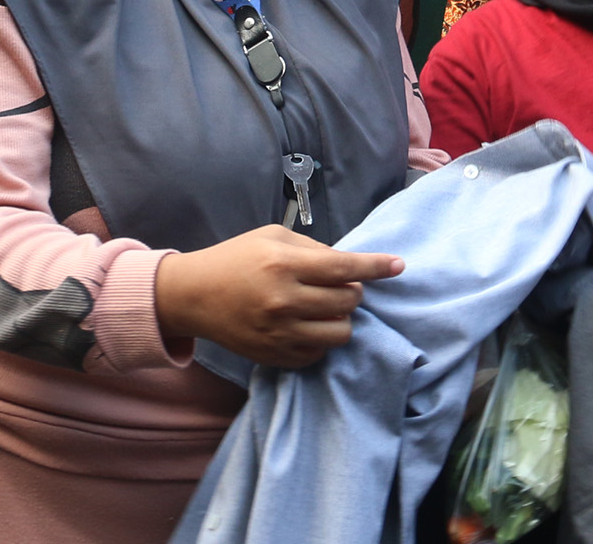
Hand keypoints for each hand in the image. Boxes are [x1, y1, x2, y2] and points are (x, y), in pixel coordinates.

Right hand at [154, 225, 403, 368]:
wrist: (194, 296)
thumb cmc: (235, 259)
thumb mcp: (271, 237)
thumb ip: (313, 248)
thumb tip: (347, 265)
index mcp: (284, 265)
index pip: (344, 268)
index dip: (377, 266)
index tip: (399, 265)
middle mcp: (284, 301)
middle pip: (348, 302)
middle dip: (352, 292)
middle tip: (336, 285)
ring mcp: (280, 333)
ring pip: (340, 333)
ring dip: (341, 318)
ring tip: (324, 308)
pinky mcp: (275, 356)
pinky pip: (319, 353)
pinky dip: (321, 338)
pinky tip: (306, 324)